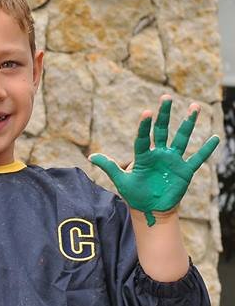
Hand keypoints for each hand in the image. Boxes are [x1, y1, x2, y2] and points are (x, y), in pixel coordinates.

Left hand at [90, 96, 218, 225]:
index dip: (145, 126)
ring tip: (194, 106)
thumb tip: (90, 156)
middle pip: (162, 130)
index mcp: (143, 155)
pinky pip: (197, 158)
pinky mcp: (185, 171)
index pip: (143, 137)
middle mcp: (159, 154)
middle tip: (166, 97)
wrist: (150, 208)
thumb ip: (109, 167)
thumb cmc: (135, 194)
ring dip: (188, 123)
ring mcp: (173, 160)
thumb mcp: (121, 181)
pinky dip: (206, 150)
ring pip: (182, 138)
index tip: (147, 112)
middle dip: (164, 114)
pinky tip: (214, 138)